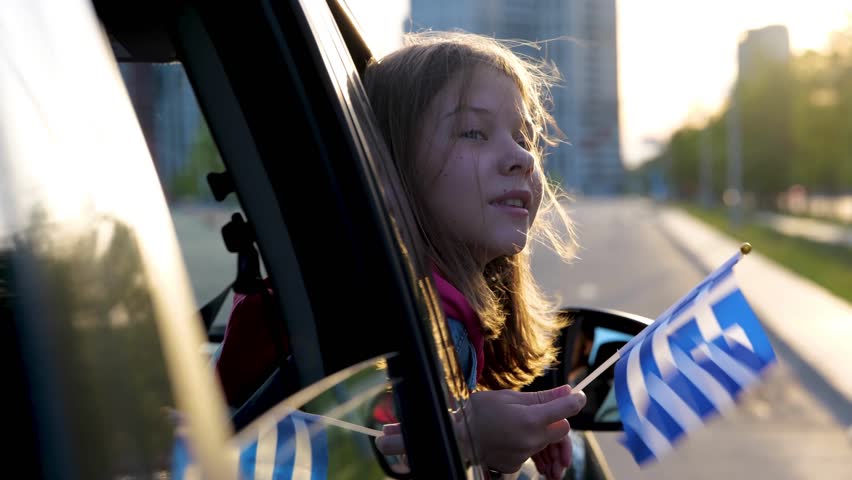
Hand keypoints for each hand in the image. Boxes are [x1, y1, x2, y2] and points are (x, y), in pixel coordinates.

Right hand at [465, 385, 584, 473]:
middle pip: (561, 431)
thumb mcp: (509, 397)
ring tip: (527, 424)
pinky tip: (515, 438)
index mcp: (530, 419)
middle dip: (558, 421)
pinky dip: (529, 445)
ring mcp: (524, 455)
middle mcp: (531, 440)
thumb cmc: (479, 412)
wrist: (456, 435)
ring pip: (547, 443)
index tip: (578, 396)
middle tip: (549, 413)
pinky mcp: (516, 465)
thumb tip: (567, 391)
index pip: (565, 410)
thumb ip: (541, 397)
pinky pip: (531, 453)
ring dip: (544, 435)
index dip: (575, 401)